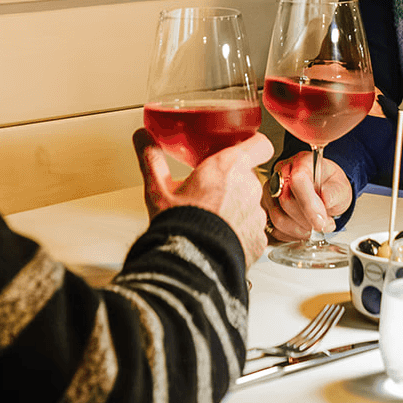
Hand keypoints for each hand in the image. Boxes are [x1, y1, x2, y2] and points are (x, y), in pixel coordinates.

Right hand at [134, 128, 274, 264]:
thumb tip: (142, 137)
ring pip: (251, 202)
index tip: (241, 149)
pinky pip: (252, 229)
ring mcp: (257, 214)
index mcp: (228, 167)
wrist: (193, 265)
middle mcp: (248, 187)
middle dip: (233, 181)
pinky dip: (241, 231)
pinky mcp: (260, 239)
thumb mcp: (158, 189)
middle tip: (210, 191)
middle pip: (248, 175)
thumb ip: (152, 158)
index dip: (253, 145)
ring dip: (237, 206)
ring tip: (212, 217)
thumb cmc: (179, 225)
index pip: (259, 144)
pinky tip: (221, 236)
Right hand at [263, 150, 351, 239]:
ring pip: (277, 217)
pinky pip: (273, 228)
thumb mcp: (341, 186)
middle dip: (307, 220)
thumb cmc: (329, 185)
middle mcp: (281, 174)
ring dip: (299, 230)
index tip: (321, 221)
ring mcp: (270, 191)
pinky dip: (290, 235)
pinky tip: (303, 230)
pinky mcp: (267, 208)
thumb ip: (335, 192)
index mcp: (301, 163)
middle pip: (285, 201)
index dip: (309, 204)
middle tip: (323, 224)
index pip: (297, 181)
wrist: (323, 189)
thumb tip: (326, 199)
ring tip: (314, 228)